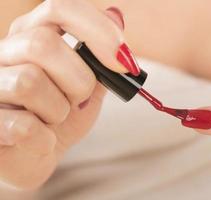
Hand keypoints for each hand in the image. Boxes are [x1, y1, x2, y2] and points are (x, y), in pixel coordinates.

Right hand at [0, 0, 136, 189]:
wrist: (35, 156)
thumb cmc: (61, 117)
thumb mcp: (89, 86)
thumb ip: (101, 57)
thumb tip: (116, 16)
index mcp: (30, 37)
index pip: (58, 9)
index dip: (97, 30)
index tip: (125, 61)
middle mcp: (3, 54)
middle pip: (42, 44)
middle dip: (78, 81)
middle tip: (78, 100)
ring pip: (29, 82)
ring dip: (59, 111)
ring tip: (53, 120)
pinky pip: (22, 127)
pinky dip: (44, 139)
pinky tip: (41, 140)